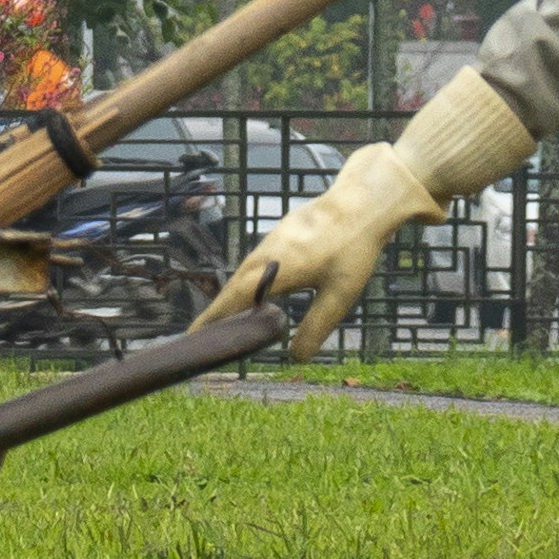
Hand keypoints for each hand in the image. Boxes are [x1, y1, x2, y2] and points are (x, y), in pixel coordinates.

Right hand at [194, 143, 442, 360]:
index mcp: (274, 269)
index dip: (213, 320)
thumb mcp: (340, 295)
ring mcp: (274, 238)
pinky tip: (261, 286)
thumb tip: (296, 358)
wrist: (364, 200)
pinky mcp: (283, 230)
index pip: (234, 300)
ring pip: (246, 270)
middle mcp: (266, 252)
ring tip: (230, 316)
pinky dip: (251, 277)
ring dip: (235, 293)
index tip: (193, 336)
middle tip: (207, 333)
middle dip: (220, 310)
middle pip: (234, 286)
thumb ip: (316, 327)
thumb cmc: (353, 248)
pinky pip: (258, 259)